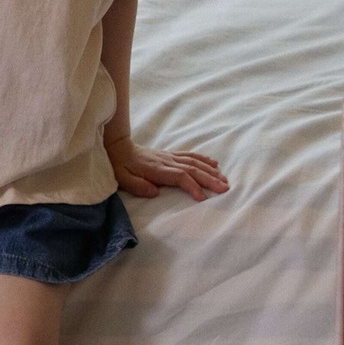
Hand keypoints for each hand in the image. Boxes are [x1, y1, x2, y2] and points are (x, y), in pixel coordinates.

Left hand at [106, 135, 228, 200]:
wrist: (118, 146)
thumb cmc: (120, 165)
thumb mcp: (123, 178)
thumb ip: (138, 186)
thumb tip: (154, 192)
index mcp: (157, 169)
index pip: (180, 176)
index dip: (192, 186)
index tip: (203, 198)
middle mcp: (167, 161)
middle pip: (192, 169)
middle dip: (210, 179)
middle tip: (225, 189)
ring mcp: (170, 156)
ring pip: (194, 162)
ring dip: (210, 170)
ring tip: (224, 179)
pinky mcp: (170, 155)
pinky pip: (190, 155)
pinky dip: (203, 159)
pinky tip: (214, 164)